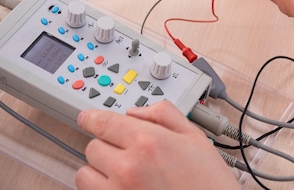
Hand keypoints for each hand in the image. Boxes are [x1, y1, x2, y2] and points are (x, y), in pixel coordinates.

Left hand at [75, 101, 239, 189]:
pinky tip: (123, 188)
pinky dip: (102, 189)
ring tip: (121, 174)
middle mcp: (128, 167)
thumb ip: (165, 115)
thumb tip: (136, 112)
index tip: (87, 118)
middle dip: (107, 146)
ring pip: (84, 173)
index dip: (92, 118)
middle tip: (126, 153)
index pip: (104, 122)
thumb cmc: (209, 183)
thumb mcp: (196, 138)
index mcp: (149, 142)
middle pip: (93, 146)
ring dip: (98, 170)